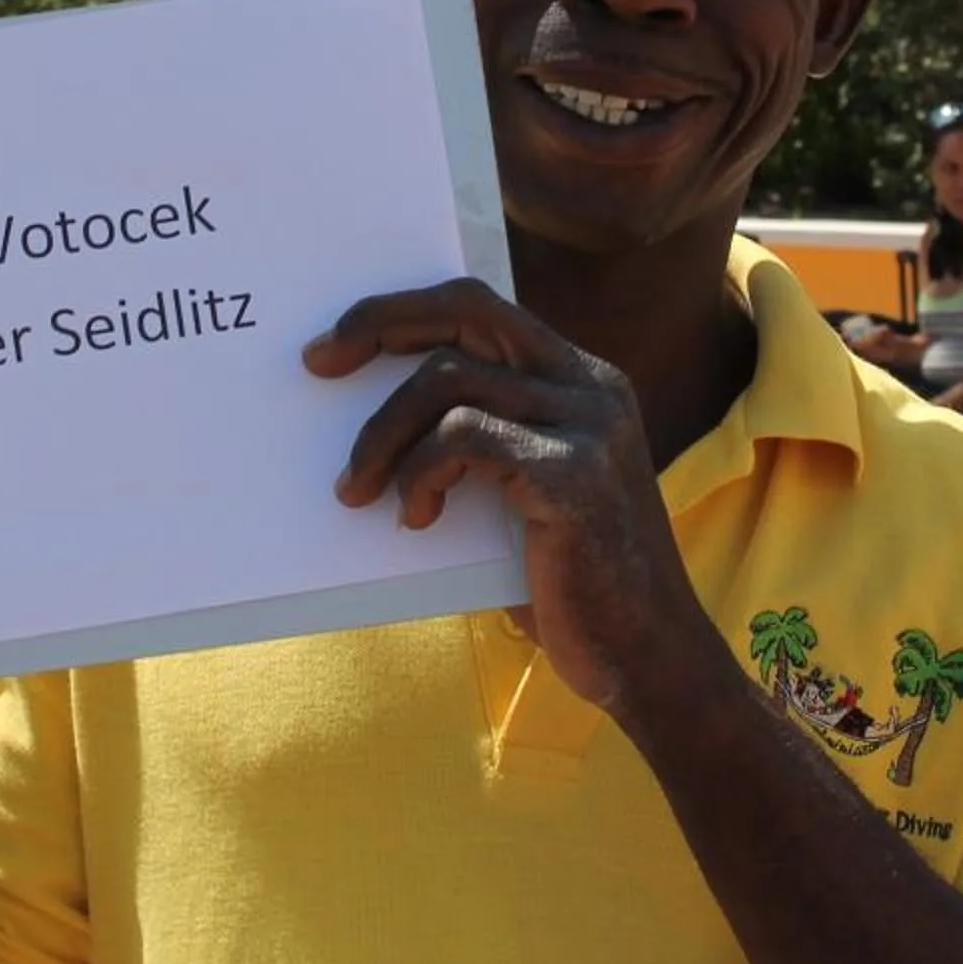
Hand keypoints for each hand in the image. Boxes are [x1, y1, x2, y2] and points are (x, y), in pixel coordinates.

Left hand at [303, 278, 732, 723]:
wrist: (644, 657)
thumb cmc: (571, 583)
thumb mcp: (524, 492)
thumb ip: (481, 441)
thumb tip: (374, 417)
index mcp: (582, 380)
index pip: (481, 307)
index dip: (404, 312)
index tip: (339, 342)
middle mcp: (592, 386)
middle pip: (467, 311)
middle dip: (380, 325)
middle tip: (318, 365)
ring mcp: (588, 425)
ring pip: (448, 380)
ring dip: (382, 435)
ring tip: (357, 490)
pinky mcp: (572, 473)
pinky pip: (462, 438)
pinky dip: (418, 474)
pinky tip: (415, 519)